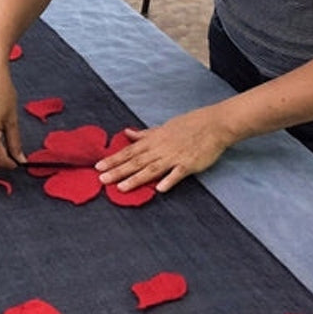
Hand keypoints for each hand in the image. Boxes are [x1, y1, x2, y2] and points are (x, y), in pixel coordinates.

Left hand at [95, 107, 232, 192]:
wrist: (215, 124)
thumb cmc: (189, 124)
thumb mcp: (163, 127)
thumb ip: (145, 134)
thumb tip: (127, 133)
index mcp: (154, 140)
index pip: (129, 151)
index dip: (113, 159)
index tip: (98, 166)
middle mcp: (161, 148)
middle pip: (136, 161)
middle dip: (118, 170)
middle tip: (101, 179)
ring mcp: (175, 156)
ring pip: (151, 169)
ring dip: (136, 178)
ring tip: (121, 188)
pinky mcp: (189, 164)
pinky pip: (177, 173)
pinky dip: (169, 180)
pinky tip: (159, 189)